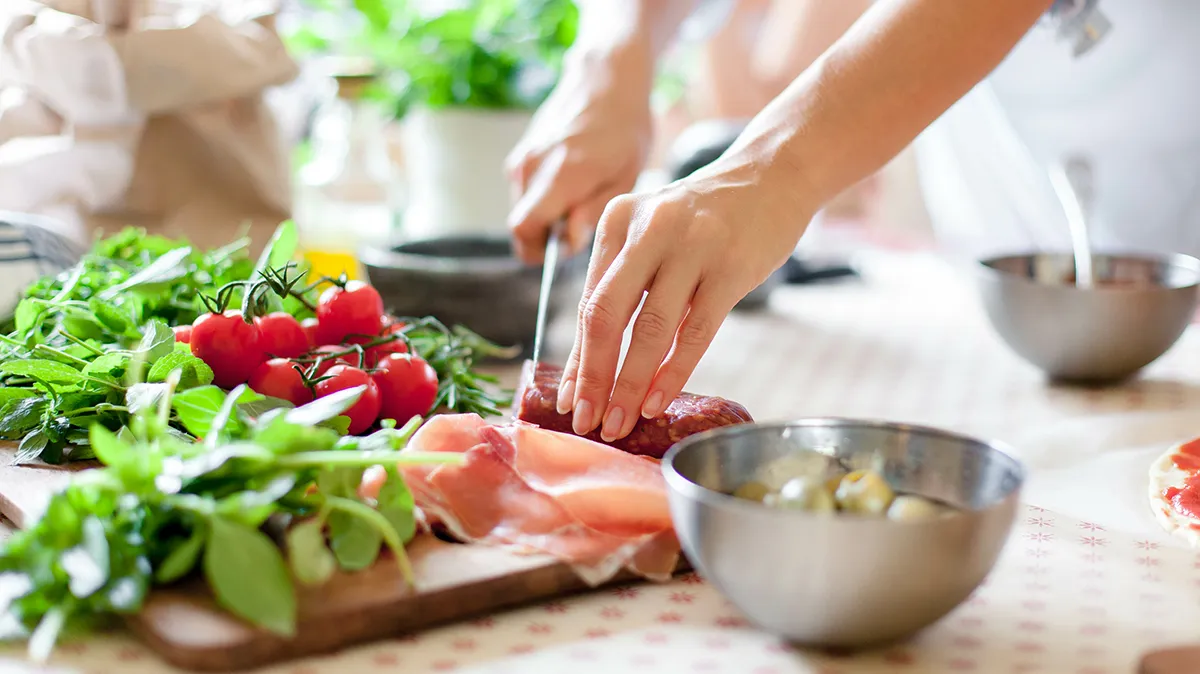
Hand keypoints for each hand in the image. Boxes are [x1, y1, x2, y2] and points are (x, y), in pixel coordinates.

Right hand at [506, 47, 654, 263]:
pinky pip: (526, 192)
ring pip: (524, 209)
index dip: (539, 250)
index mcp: (561, 174)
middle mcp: (532, 166)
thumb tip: (568, 243)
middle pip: (522, 224)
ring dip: (548, 215)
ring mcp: (522, 158)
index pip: (523, 228)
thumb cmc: (625, 129)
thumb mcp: (626, 176)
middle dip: (548, 235)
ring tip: (582, 195)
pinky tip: (572, 181)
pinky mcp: (520, 155)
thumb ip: (593, 212)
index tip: (566, 248)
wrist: (605, 81)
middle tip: (583, 221)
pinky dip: (544, 197)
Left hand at [556, 148, 813, 440]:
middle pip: (607, 316)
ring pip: (650, 330)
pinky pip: (694, 332)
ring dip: (630, 384)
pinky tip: (657, 400)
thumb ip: (624, 283)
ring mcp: (691, 247)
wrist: (772, 175)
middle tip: (588, 421)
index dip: (578, 358)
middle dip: (593, 376)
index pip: (589, 303)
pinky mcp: (730, 267)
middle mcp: (648, 230)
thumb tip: (593, 361)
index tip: (570, 400)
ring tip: (621, 422)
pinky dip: (672, 373)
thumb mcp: (653, 233)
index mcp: (617, 222)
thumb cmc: (706, 217)